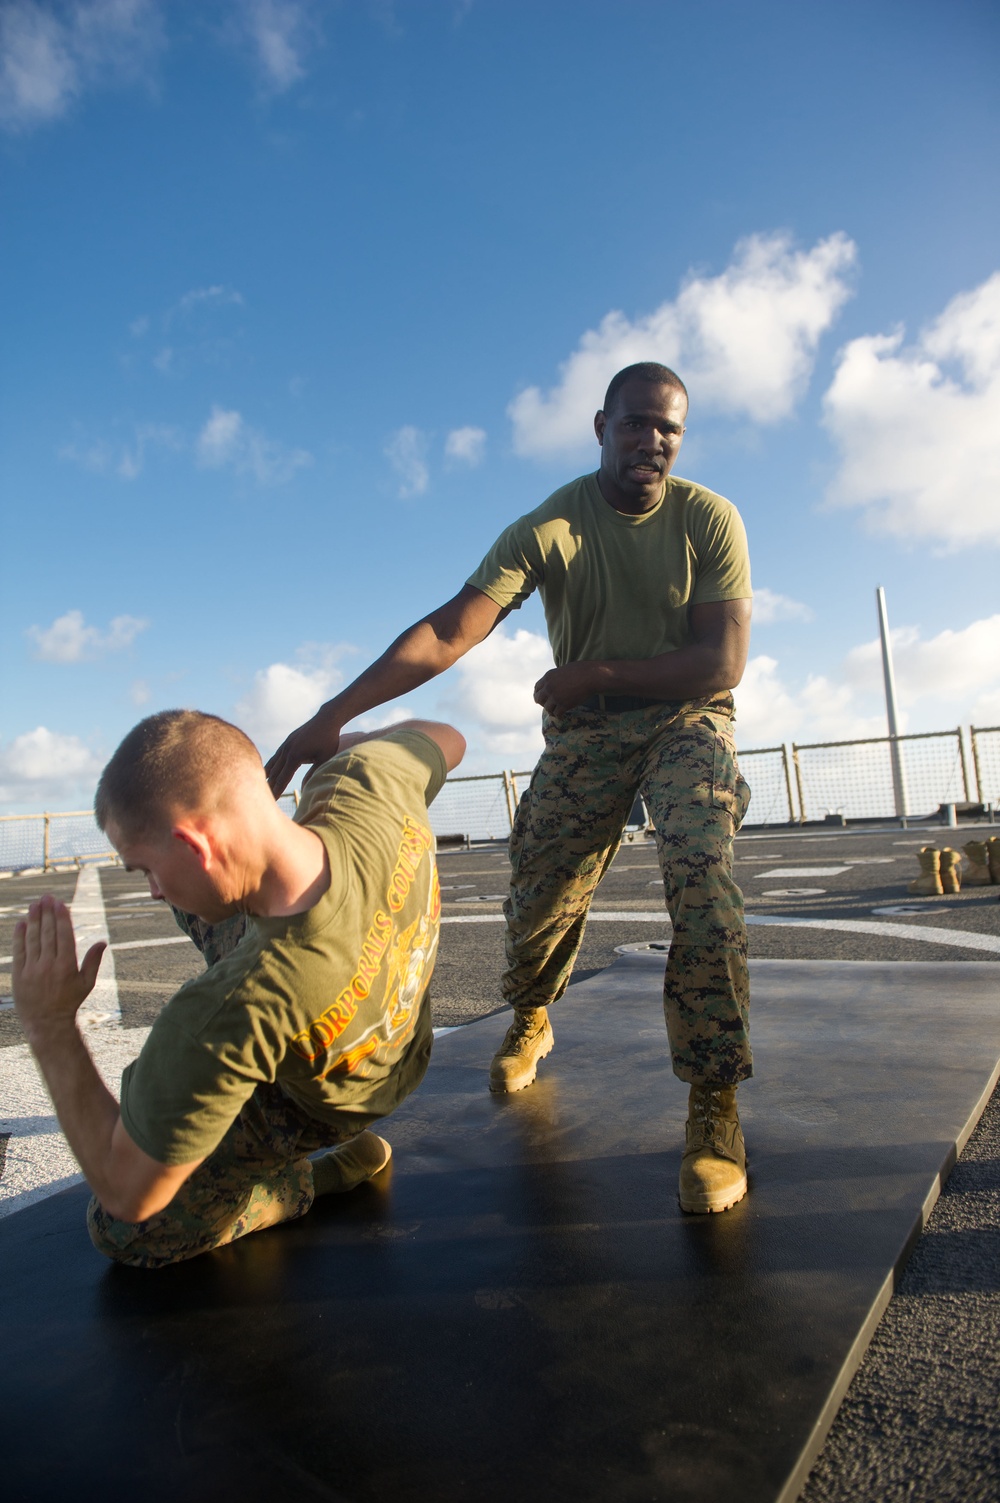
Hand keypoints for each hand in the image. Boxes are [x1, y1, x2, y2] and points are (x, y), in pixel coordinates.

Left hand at [12, 895, 105, 1038]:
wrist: (46, 1023)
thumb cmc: (69, 1002)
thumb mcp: (86, 983)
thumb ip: (93, 961)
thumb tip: (102, 942)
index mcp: (66, 966)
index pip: (63, 935)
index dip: (61, 917)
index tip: (59, 903)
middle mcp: (48, 965)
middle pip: (47, 933)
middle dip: (46, 913)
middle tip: (46, 897)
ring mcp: (32, 969)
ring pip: (32, 939)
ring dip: (33, 920)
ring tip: (34, 905)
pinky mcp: (19, 975)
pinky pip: (19, 951)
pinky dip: (19, 936)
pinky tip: (21, 923)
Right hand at [265, 704, 343, 795]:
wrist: (326, 719)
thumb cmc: (329, 740)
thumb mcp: (324, 758)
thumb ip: (313, 773)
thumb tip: (304, 788)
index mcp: (296, 756)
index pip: (283, 778)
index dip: (277, 790)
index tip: (271, 801)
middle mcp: (287, 750)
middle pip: (275, 773)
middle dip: (269, 787)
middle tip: (262, 800)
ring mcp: (285, 745)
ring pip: (272, 764)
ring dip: (266, 777)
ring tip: (260, 789)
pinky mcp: (287, 742)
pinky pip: (275, 756)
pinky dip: (269, 766)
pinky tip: (266, 773)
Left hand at [533, 663, 598, 713]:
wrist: (591, 676)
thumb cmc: (581, 670)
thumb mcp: (563, 670)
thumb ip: (555, 678)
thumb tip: (555, 683)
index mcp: (548, 677)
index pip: (537, 688)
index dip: (539, 693)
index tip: (543, 697)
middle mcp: (549, 687)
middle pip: (539, 699)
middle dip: (543, 703)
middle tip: (549, 705)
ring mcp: (555, 697)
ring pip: (547, 708)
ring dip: (551, 710)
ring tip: (556, 712)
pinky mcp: (564, 705)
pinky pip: (557, 714)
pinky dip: (559, 716)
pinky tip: (562, 716)